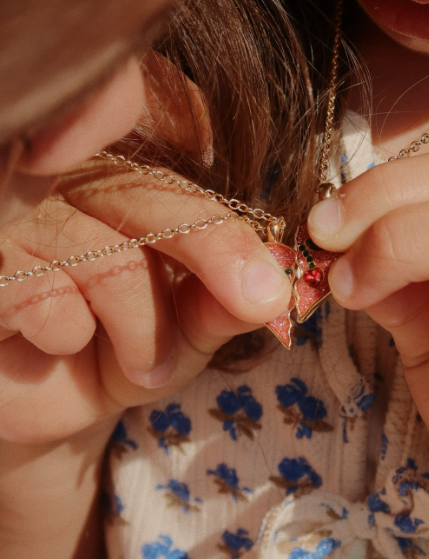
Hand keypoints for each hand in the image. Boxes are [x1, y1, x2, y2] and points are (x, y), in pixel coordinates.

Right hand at [0, 54, 290, 443]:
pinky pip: (43, 294)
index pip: (180, 156)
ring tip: (144, 367)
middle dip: (217, 253)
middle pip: (151, 196)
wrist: (35, 403)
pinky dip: (69, 334)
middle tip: (263, 301)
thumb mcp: (181, 336)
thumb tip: (274, 284)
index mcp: (122, 178)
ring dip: (141, 328)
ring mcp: (18, 213)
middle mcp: (67, 177)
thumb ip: (219, 305)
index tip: (272, 267)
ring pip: (108, 258)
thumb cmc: (112, 354)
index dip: (226, 213)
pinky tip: (59, 346)